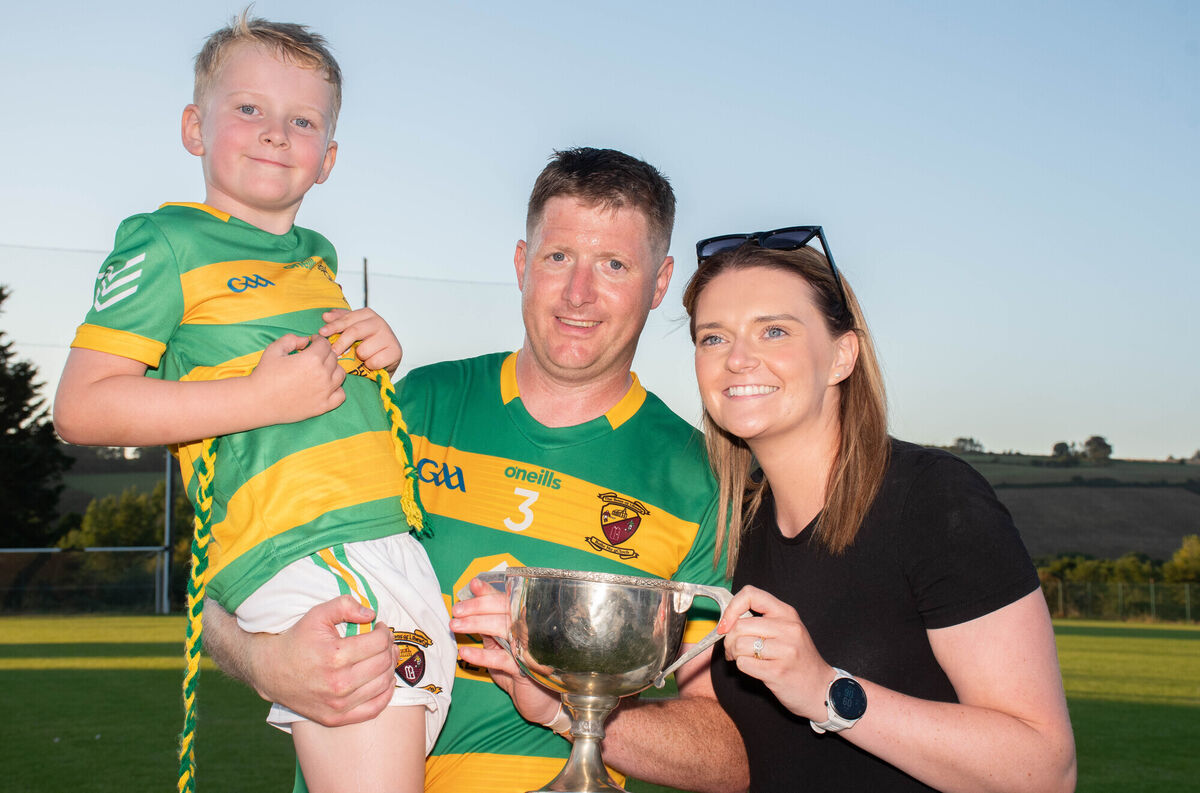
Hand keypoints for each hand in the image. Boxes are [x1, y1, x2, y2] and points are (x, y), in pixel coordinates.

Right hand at [250, 333, 345, 422]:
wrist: (258, 401)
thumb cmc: (264, 375)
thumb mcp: (274, 349)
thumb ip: (291, 339)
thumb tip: (305, 340)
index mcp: (312, 359)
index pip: (325, 344)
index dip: (318, 341)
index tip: (313, 343)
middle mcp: (322, 374)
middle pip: (333, 358)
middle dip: (324, 354)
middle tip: (313, 356)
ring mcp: (325, 392)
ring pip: (340, 374)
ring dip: (333, 369)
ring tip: (321, 370)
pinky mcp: (323, 406)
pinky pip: (341, 395)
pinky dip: (337, 389)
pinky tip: (326, 386)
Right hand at [251, 595, 399, 727]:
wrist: (271, 671)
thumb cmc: (297, 640)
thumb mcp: (317, 614)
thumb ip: (345, 606)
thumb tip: (371, 614)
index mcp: (335, 655)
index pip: (379, 643)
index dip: (384, 632)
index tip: (379, 628)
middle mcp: (339, 683)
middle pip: (383, 662)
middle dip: (389, 647)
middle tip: (383, 641)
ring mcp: (338, 704)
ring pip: (383, 684)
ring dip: (389, 668)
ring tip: (383, 657)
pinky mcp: (336, 718)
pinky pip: (374, 709)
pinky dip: (385, 694)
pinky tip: (384, 680)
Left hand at [320, 308, 402, 374]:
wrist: (385, 361)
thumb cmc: (365, 344)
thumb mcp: (351, 331)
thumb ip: (340, 322)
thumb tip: (326, 316)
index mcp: (367, 314)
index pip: (348, 319)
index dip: (334, 326)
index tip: (322, 333)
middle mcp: (380, 322)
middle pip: (354, 332)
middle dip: (341, 343)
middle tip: (333, 353)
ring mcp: (389, 337)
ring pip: (363, 350)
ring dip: (359, 358)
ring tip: (362, 358)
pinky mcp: (396, 351)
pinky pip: (374, 361)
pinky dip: (370, 365)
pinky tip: (372, 363)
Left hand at [450, 577, 561, 725]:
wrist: (541, 702)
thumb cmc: (520, 669)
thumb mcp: (501, 646)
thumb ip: (489, 628)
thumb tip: (469, 609)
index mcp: (524, 621)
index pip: (506, 600)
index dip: (489, 592)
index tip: (473, 584)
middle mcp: (529, 630)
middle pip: (503, 610)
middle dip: (478, 607)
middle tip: (456, 610)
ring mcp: (529, 647)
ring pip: (502, 629)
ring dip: (476, 625)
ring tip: (455, 625)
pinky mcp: (525, 669)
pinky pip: (501, 659)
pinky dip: (481, 655)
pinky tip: (464, 652)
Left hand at [717, 585, 833, 719]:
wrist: (821, 689)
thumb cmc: (798, 659)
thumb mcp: (786, 631)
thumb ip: (762, 621)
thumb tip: (727, 620)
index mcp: (787, 613)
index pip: (750, 594)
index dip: (732, 608)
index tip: (726, 624)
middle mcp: (788, 628)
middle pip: (739, 625)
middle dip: (729, 640)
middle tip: (733, 650)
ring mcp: (785, 650)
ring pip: (739, 645)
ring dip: (734, 654)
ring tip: (742, 659)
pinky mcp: (778, 671)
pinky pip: (743, 664)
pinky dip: (742, 667)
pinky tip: (753, 669)